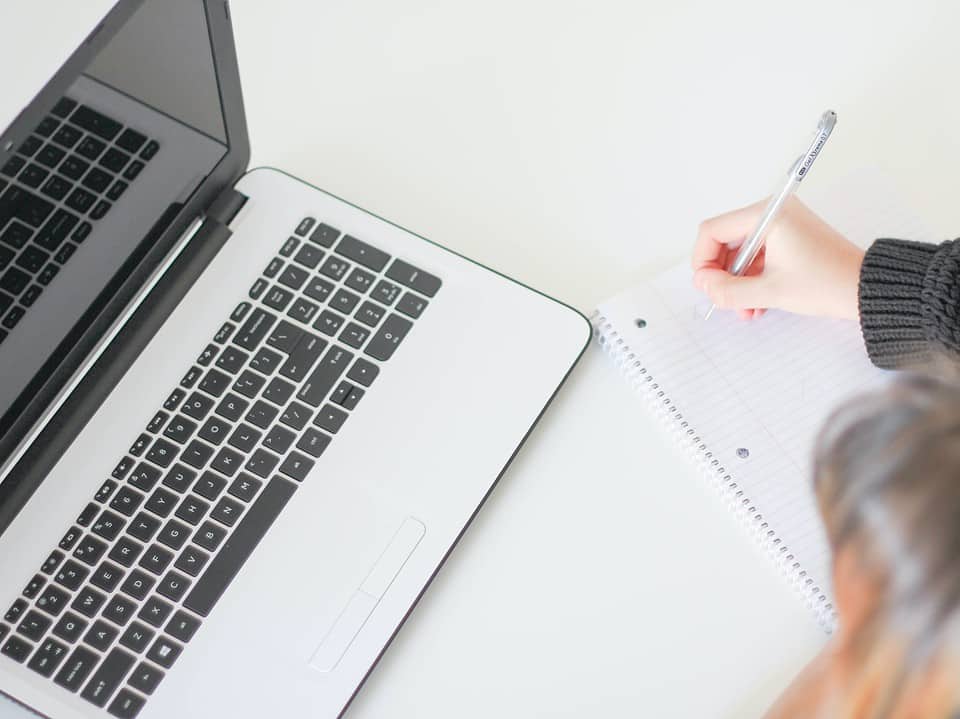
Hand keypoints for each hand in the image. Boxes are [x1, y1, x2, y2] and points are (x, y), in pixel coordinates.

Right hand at [692, 197, 864, 320]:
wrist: (866, 289)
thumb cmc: (828, 283)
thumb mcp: (769, 292)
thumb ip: (727, 290)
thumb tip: (703, 284)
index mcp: (767, 215)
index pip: (713, 230)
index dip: (703, 260)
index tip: (707, 285)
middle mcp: (773, 213)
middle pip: (725, 241)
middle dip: (722, 274)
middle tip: (724, 299)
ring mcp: (782, 225)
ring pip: (740, 253)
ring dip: (737, 282)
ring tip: (745, 308)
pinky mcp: (789, 238)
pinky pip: (757, 256)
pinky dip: (752, 278)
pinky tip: (756, 303)